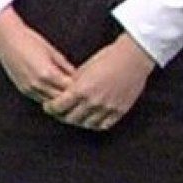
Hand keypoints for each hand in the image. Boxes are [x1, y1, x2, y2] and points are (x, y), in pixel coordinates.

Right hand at [0, 7, 75, 103]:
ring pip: (49, 103)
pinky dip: (48, 99)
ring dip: (59, 101)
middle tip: (79, 94)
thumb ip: (65, 66)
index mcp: (48, 73)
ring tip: (69, 96)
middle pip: (60, 99)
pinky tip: (55, 94)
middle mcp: (38, 84)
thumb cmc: (30, 40)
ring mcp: (29, 89)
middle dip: (70, 97)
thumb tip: (77, 75)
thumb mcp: (52, 51)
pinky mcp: (23, 90)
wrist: (8, 39)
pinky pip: (40, 100)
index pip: (69, 89)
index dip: (78, 89)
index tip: (85, 86)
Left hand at [42, 33, 156, 131]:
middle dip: (62, 116)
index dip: (51, 108)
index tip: (49, 106)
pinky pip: (103, 125)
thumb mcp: (86, 67)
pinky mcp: (119, 111)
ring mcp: (106, 108)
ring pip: (86, 124)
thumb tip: (66, 91)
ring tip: (75, 116)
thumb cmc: (109, 56)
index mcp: (81, 89)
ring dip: (78, 121)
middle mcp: (92, 102)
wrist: (133, 56)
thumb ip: (74, 82)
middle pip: (70, 118)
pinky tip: (91, 119)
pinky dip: (94, 124)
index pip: (59, 106)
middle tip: (60, 113)